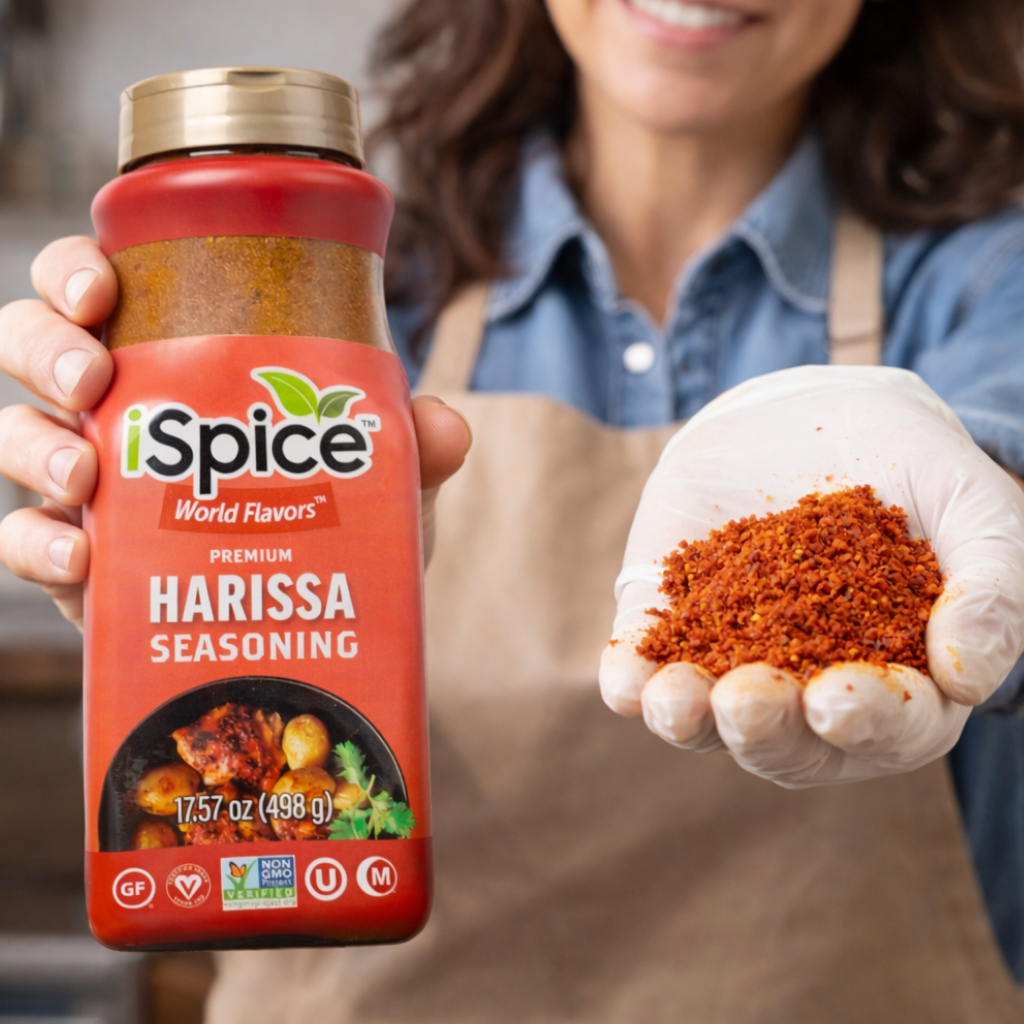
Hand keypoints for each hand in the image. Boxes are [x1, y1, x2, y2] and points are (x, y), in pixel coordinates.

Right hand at [0, 237, 470, 629]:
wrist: (318, 614)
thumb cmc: (336, 520)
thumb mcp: (380, 479)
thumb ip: (409, 447)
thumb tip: (445, 426)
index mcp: (173, 357)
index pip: (96, 287)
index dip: (75, 272)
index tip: (102, 286)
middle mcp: (116, 407)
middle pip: (31, 343)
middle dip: (45, 345)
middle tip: (93, 375)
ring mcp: (89, 483)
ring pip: (11, 431)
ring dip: (34, 442)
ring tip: (85, 472)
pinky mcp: (80, 562)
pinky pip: (22, 538)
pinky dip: (36, 543)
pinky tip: (82, 556)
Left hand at [599, 366, 1023, 786]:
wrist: (812, 415)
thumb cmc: (909, 467)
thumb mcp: (972, 509)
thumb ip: (991, 586)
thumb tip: (963, 675)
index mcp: (899, 681)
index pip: (893, 726)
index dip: (870, 720)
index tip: (842, 696)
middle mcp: (810, 690)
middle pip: (791, 743)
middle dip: (767, 728)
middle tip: (750, 698)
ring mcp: (733, 662)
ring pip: (708, 720)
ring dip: (687, 719)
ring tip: (677, 697)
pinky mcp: (671, 625)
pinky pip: (642, 672)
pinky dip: (631, 681)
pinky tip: (625, 676)